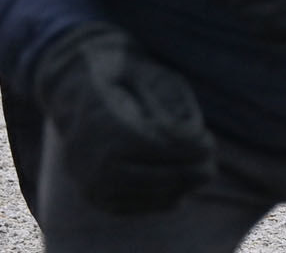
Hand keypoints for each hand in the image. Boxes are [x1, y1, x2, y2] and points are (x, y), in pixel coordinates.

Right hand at [31, 22, 215, 214]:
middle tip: (211, 166)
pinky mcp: (92, 197)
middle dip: (190, 172)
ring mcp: (91, 183)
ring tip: (198, 177)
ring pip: (144, 196)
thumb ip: (173, 103)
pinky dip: (156, 202)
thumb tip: (196, 133)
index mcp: (110, 129)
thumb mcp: (149, 77)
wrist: (74, 96)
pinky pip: (129, 207)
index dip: (190, 148)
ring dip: (178, 189)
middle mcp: (96, 162)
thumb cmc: (122, 81)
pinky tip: (177, 193)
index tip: (210, 143)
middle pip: (157, 176)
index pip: (161, 147)